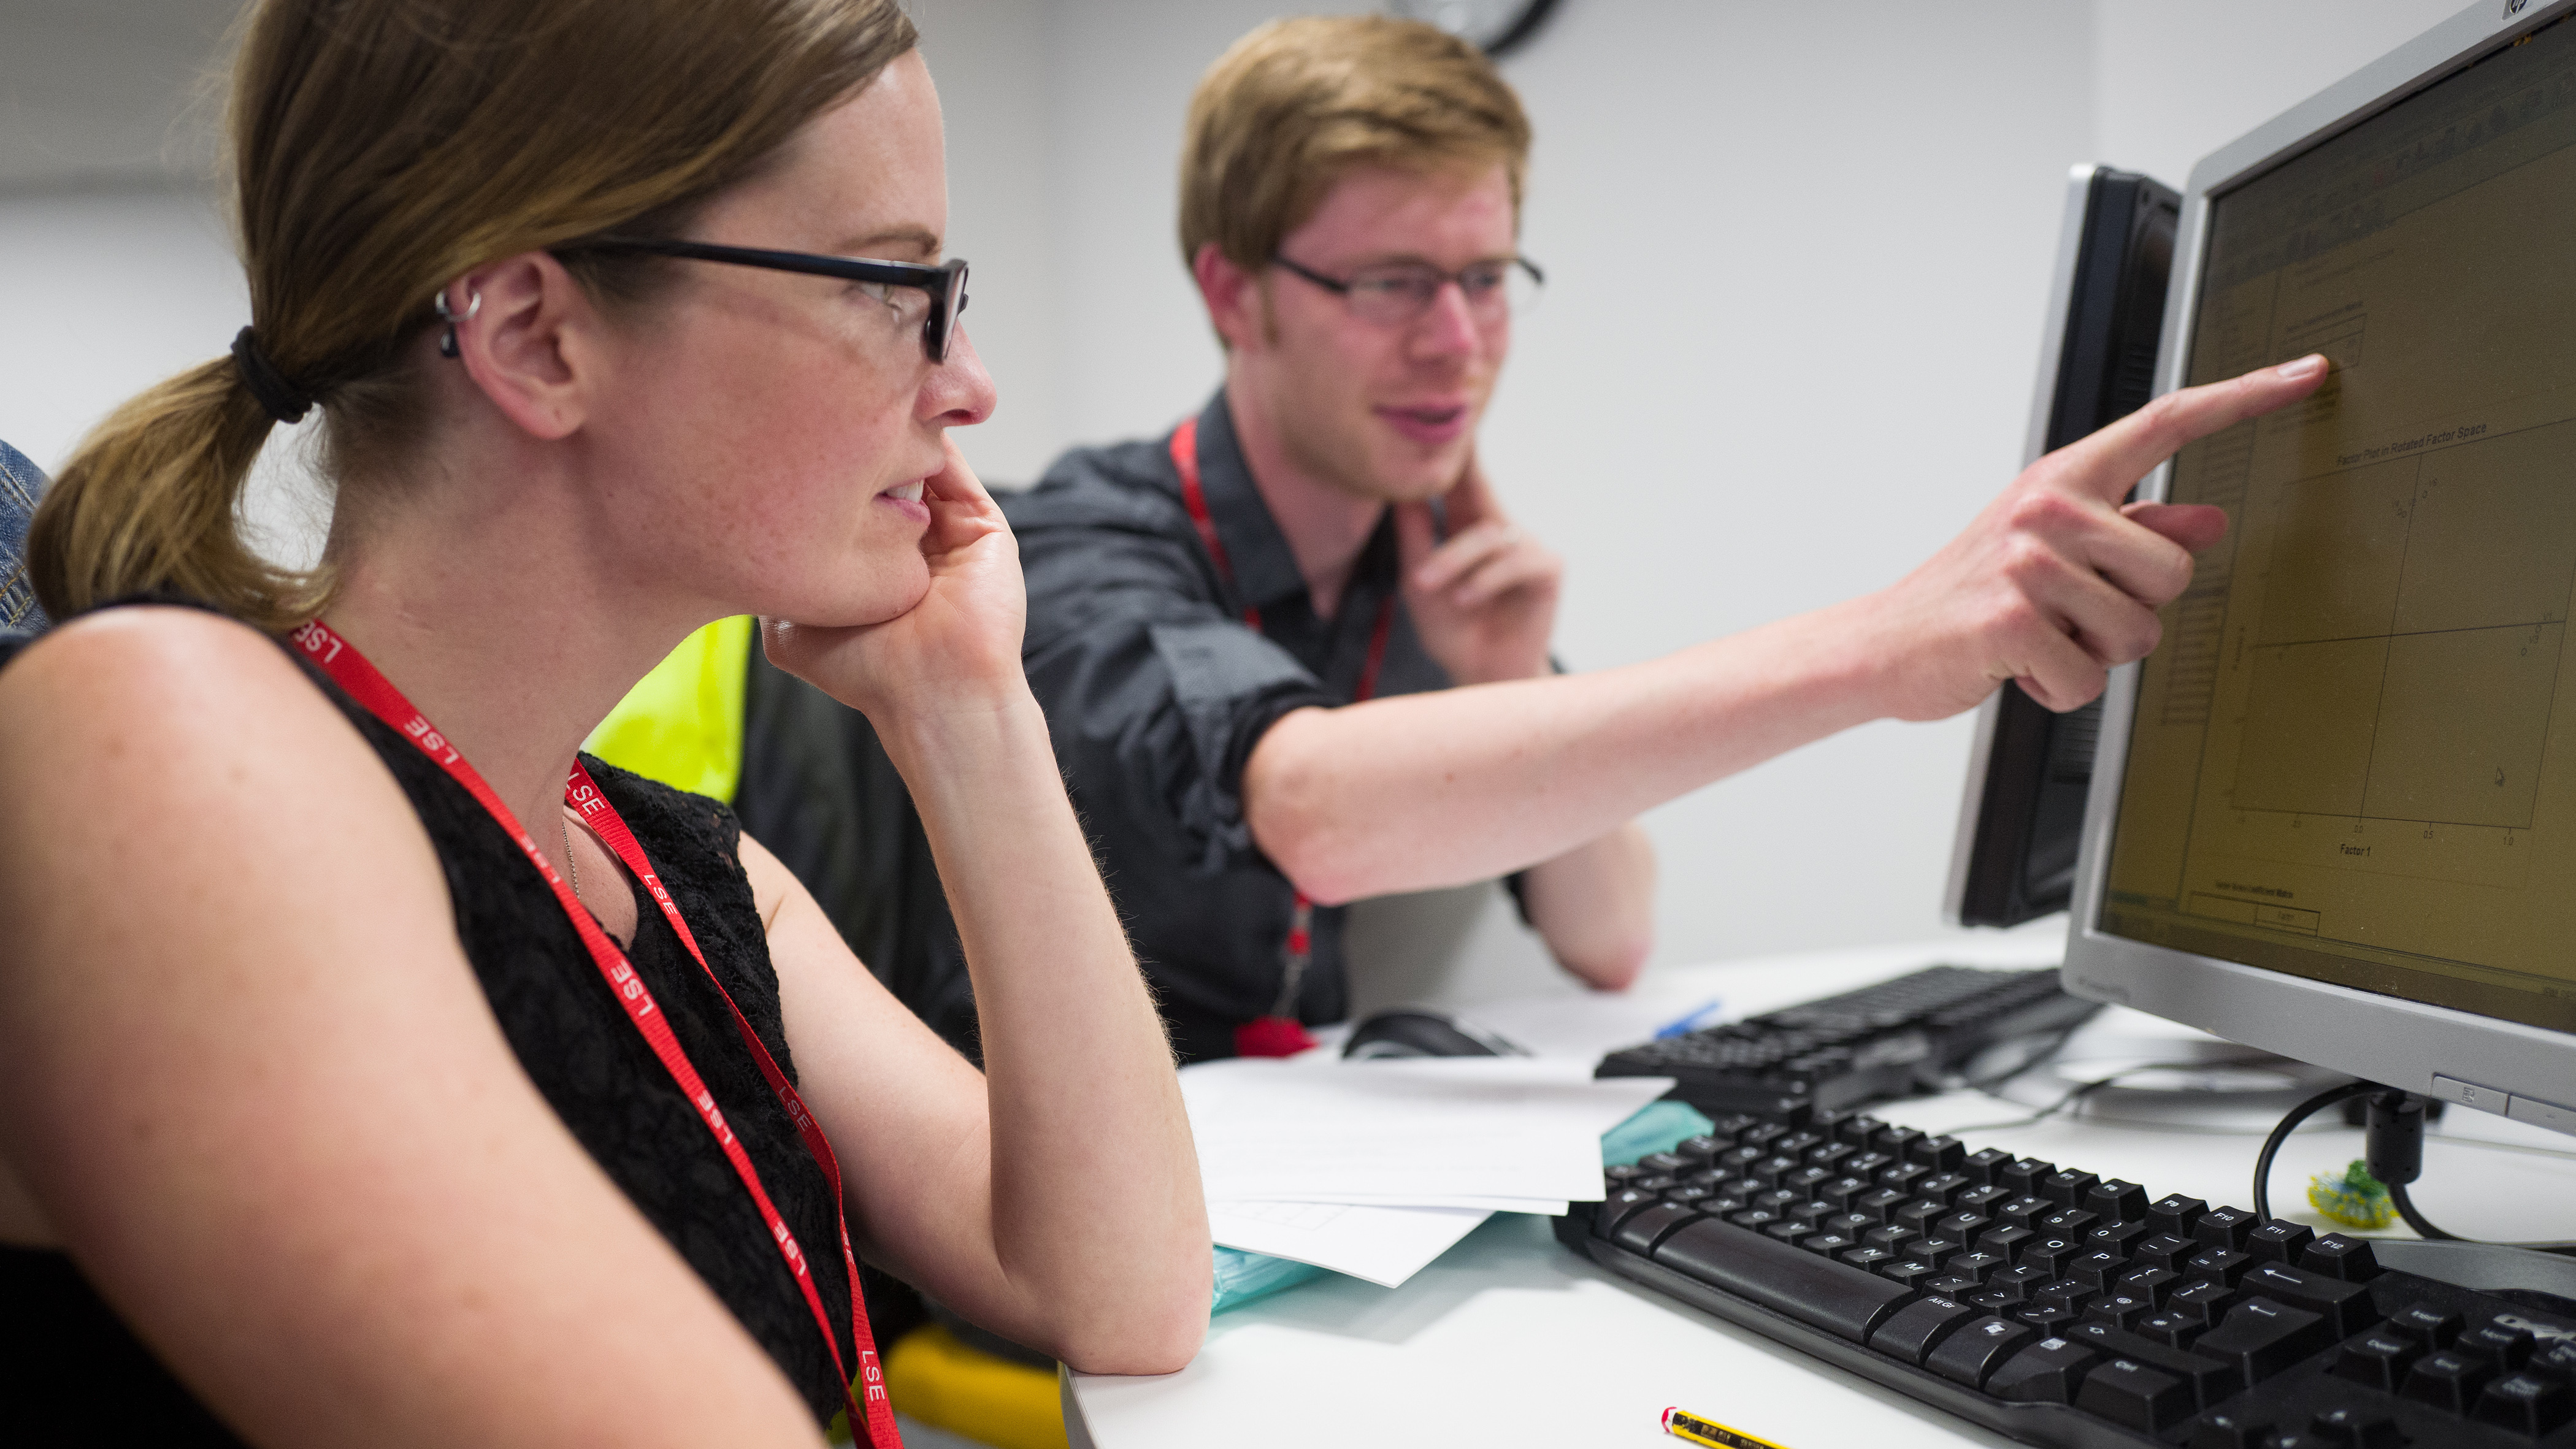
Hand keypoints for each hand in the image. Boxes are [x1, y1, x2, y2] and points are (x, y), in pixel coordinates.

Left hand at [763, 436, 1028, 723]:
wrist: (934, 693)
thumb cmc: (867, 671)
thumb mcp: (791, 628)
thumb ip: (770, 586)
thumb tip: (737, 543)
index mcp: (864, 562)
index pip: (839, 497)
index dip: (813, 465)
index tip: (780, 439)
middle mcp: (905, 543)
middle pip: (879, 470)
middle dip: (851, 439)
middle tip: (817, 413)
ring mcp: (945, 530)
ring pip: (918, 460)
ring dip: (892, 431)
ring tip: (855, 409)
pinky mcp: (981, 525)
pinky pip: (954, 467)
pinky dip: (930, 440)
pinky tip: (894, 423)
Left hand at [1394, 455, 1562, 685]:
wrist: (1481, 679)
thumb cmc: (1453, 631)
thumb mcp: (1419, 581)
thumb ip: (1413, 535)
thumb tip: (1395, 488)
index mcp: (1470, 529)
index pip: (1462, 482)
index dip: (1455, 451)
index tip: (1441, 414)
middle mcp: (1501, 531)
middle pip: (1479, 488)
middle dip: (1466, 463)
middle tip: (1453, 436)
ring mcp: (1526, 548)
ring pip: (1486, 536)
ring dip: (1452, 560)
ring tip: (1426, 585)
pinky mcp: (1547, 570)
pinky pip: (1513, 562)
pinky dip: (1484, 580)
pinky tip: (1464, 600)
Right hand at [1863, 354, 2328, 720]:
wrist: (1885, 643)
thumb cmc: (1972, 594)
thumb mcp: (2055, 549)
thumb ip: (2136, 530)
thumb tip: (2210, 518)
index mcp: (2063, 481)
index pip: (2167, 424)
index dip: (2243, 398)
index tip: (2305, 373)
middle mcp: (2047, 510)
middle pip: (2173, 570)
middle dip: (2134, 611)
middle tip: (2070, 613)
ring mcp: (2028, 563)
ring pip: (2138, 632)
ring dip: (2097, 656)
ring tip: (2044, 638)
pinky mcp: (2012, 620)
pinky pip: (2089, 678)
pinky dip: (2060, 690)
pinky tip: (2021, 667)